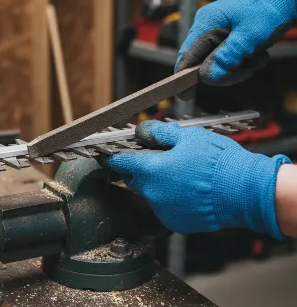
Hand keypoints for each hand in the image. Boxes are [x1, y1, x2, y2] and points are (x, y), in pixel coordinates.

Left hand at [105, 120, 289, 238]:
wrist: (243, 191)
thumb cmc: (216, 162)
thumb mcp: (187, 136)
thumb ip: (159, 133)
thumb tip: (142, 131)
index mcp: (150, 170)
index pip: (119, 163)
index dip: (113, 156)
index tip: (109, 155)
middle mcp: (151, 193)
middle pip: (132, 178)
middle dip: (138, 168)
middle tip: (157, 158)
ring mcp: (162, 210)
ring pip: (149, 193)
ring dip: (155, 183)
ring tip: (179, 174)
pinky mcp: (174, 222)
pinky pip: (163, 207)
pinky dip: (168, 198)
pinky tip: (186, 189)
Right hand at [176, 0, 296, 88]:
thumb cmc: (269, 9)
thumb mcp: (249, 37)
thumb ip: (227, 57)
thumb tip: (207, 77)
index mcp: (206, 22)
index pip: (187, 54)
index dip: (184, 76)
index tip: (185, 96)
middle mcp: (206, 27)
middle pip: (202, 63)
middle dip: (226, 72)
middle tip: (248, 68)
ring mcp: (215, 34)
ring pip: (216, 65)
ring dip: (238, 68)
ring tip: (257, 58)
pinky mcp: (224, 40)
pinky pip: (226, 60)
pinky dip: (242, 64)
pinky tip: (256, 55)